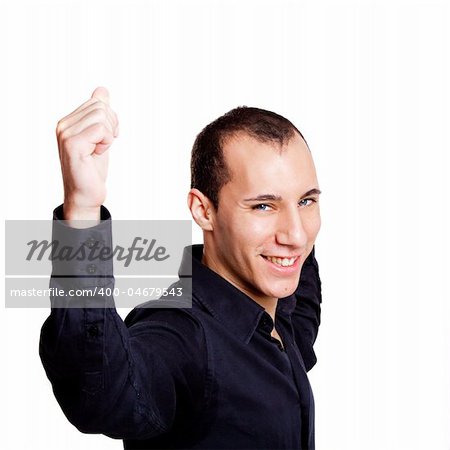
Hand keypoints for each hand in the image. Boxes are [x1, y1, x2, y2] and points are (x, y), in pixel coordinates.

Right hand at [56, 87, 118, 222]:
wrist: (86, 193)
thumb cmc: (92, 168)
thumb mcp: (100, 136)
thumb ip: (99, 113)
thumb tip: (102, 90)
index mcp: (68, 121)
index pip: (98, 103)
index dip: (110, 120)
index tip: (105, 138)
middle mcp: (63, 125)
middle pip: (101, 107)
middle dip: (111, 127)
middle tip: (103, 145)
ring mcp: (66, 134)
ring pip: (102, 117)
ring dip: (108, 136)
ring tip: (98, 150)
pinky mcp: (73, 144)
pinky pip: (100, 130)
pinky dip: (106, 142)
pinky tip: (96, 154)